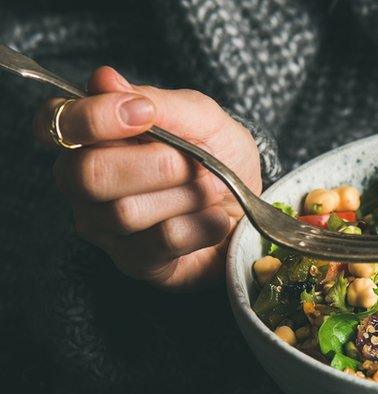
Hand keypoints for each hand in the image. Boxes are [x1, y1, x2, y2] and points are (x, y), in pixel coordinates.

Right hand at [35, 66, 261, 290]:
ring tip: (212, 189)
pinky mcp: (135, 263)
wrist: (254, 205)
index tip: (145, 114)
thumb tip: (104, 79)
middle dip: (157, 164)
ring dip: (187, 195)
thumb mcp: (202, 118)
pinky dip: (202, 225)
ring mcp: (104, 228)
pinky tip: (215, 220)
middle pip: (88, 175)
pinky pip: (162, 242)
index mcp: (90, 137)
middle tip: (197, 162)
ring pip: (127, 212)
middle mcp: (84, 184)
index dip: (94, 118)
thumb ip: (157, 102)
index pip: (56, 124)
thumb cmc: (220, 157)